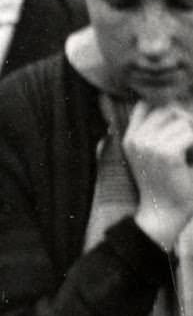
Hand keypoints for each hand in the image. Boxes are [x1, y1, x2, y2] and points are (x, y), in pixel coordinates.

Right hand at [123, 101, 192, 251]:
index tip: (179, 123)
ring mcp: (149, 145)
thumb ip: (152, 127)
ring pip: (182, 119)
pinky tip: (189, 158)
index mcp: (130, 137)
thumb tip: (168, 102)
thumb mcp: (151, 152)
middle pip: (169, 108)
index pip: (149, 103)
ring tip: (187, 151)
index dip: (169, 105)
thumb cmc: (164, 183)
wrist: (165, 213)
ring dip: (191, 132)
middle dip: (185, 118)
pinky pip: (190, 133)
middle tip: (186, 141)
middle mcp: (137, 140)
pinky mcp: (166, 153)